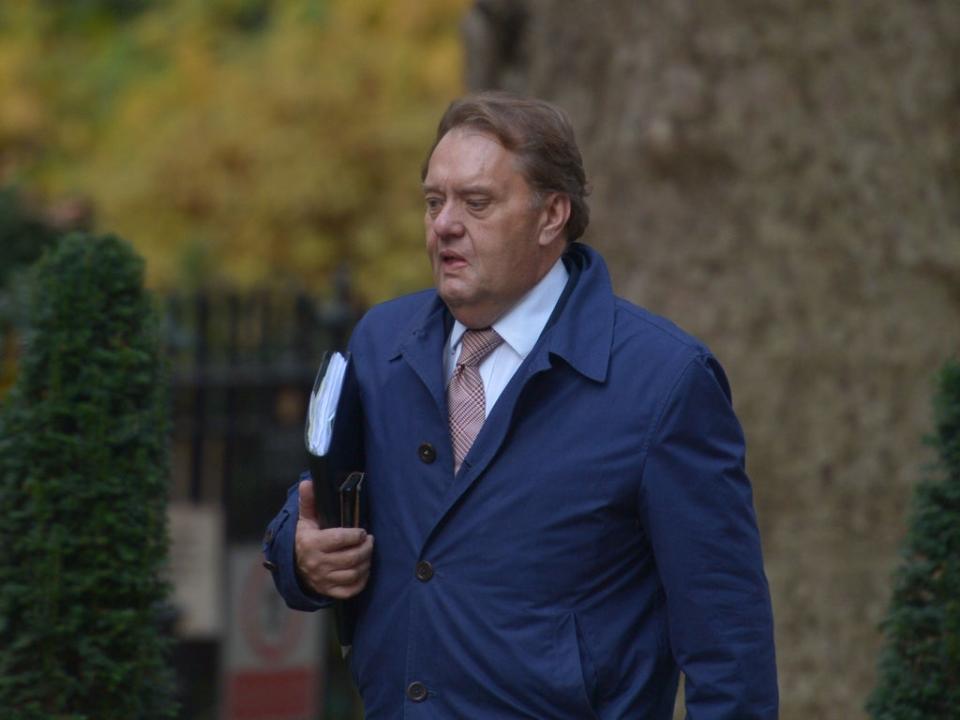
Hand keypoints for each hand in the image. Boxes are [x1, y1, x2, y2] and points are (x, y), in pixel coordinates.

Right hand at [295, 479, 373, 599]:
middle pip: (351, 558)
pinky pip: (351, 590)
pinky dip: (362, 580)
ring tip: (368, 552)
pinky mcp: (329, 591)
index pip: (339, 539)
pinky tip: (364, 569)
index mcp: (312, 544)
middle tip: (369, 540)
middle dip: (366, 548)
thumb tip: (307, 482)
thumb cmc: (305, 540)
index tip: (362, 531)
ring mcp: (324, 580)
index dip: (355, 535)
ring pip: (353, 573)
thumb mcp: (305, 520)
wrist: (294, 567)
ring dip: (366, 563)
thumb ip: (308, 502)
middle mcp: (317, 564)